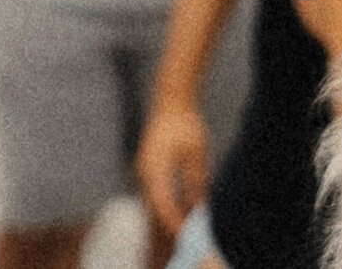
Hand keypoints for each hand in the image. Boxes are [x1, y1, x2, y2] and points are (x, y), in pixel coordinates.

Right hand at [136, 99, 209, 234]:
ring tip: (183, 230)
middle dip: (169, 225)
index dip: (175, 223)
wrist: (171, 101)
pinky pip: (154, 193)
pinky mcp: (147, 168)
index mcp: (154, 170)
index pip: (163, 206)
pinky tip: (179, 211)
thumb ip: (196, 183)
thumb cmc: (185, 124)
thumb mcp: (196, 154)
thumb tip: (197, 208)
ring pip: (153, 202)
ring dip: (167, 216)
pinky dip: (165, 205)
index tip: (187, 236)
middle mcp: (144, 173)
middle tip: (185, 240)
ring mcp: (143, 171)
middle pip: (154, 208)